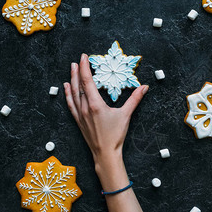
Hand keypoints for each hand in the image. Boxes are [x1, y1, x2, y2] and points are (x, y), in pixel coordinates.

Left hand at [63, 53, 147, 170]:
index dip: (84, 68)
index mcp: (95, 104)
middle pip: (78, 85)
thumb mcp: (126, 115)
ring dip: (71, 80)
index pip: (87, 81)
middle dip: (77, 71)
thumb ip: (135, 99)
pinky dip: (68, 94)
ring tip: (71, 69)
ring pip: (73, 93)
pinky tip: (66, 88)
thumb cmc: (115, 135)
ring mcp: (79, 114)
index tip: (84, 57)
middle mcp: (84, 108)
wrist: (105, 153)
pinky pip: (70, 104)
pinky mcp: (78, 120)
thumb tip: (144, 87)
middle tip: (78, 60)